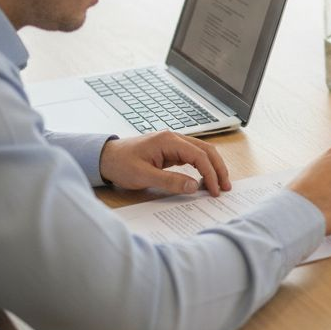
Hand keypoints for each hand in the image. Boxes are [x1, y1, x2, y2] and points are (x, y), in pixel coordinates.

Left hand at [99, 130, 230, 195]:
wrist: (105, 158)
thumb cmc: (120, 164)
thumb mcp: (143, 176)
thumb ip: (170, 181)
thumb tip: (195, 186)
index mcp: (169, 140)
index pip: (199, 155)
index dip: (210, 173)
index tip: (214, 190)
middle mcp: (174, 138)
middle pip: (206, 150)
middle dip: (218, 169)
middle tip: (226, 188)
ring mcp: (173, 143)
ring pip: (202, 152)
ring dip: (213, 167)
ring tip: (220, 184)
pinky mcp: (170, 151)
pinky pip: (192, 157)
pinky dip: (202, 167)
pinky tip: (205, 179)